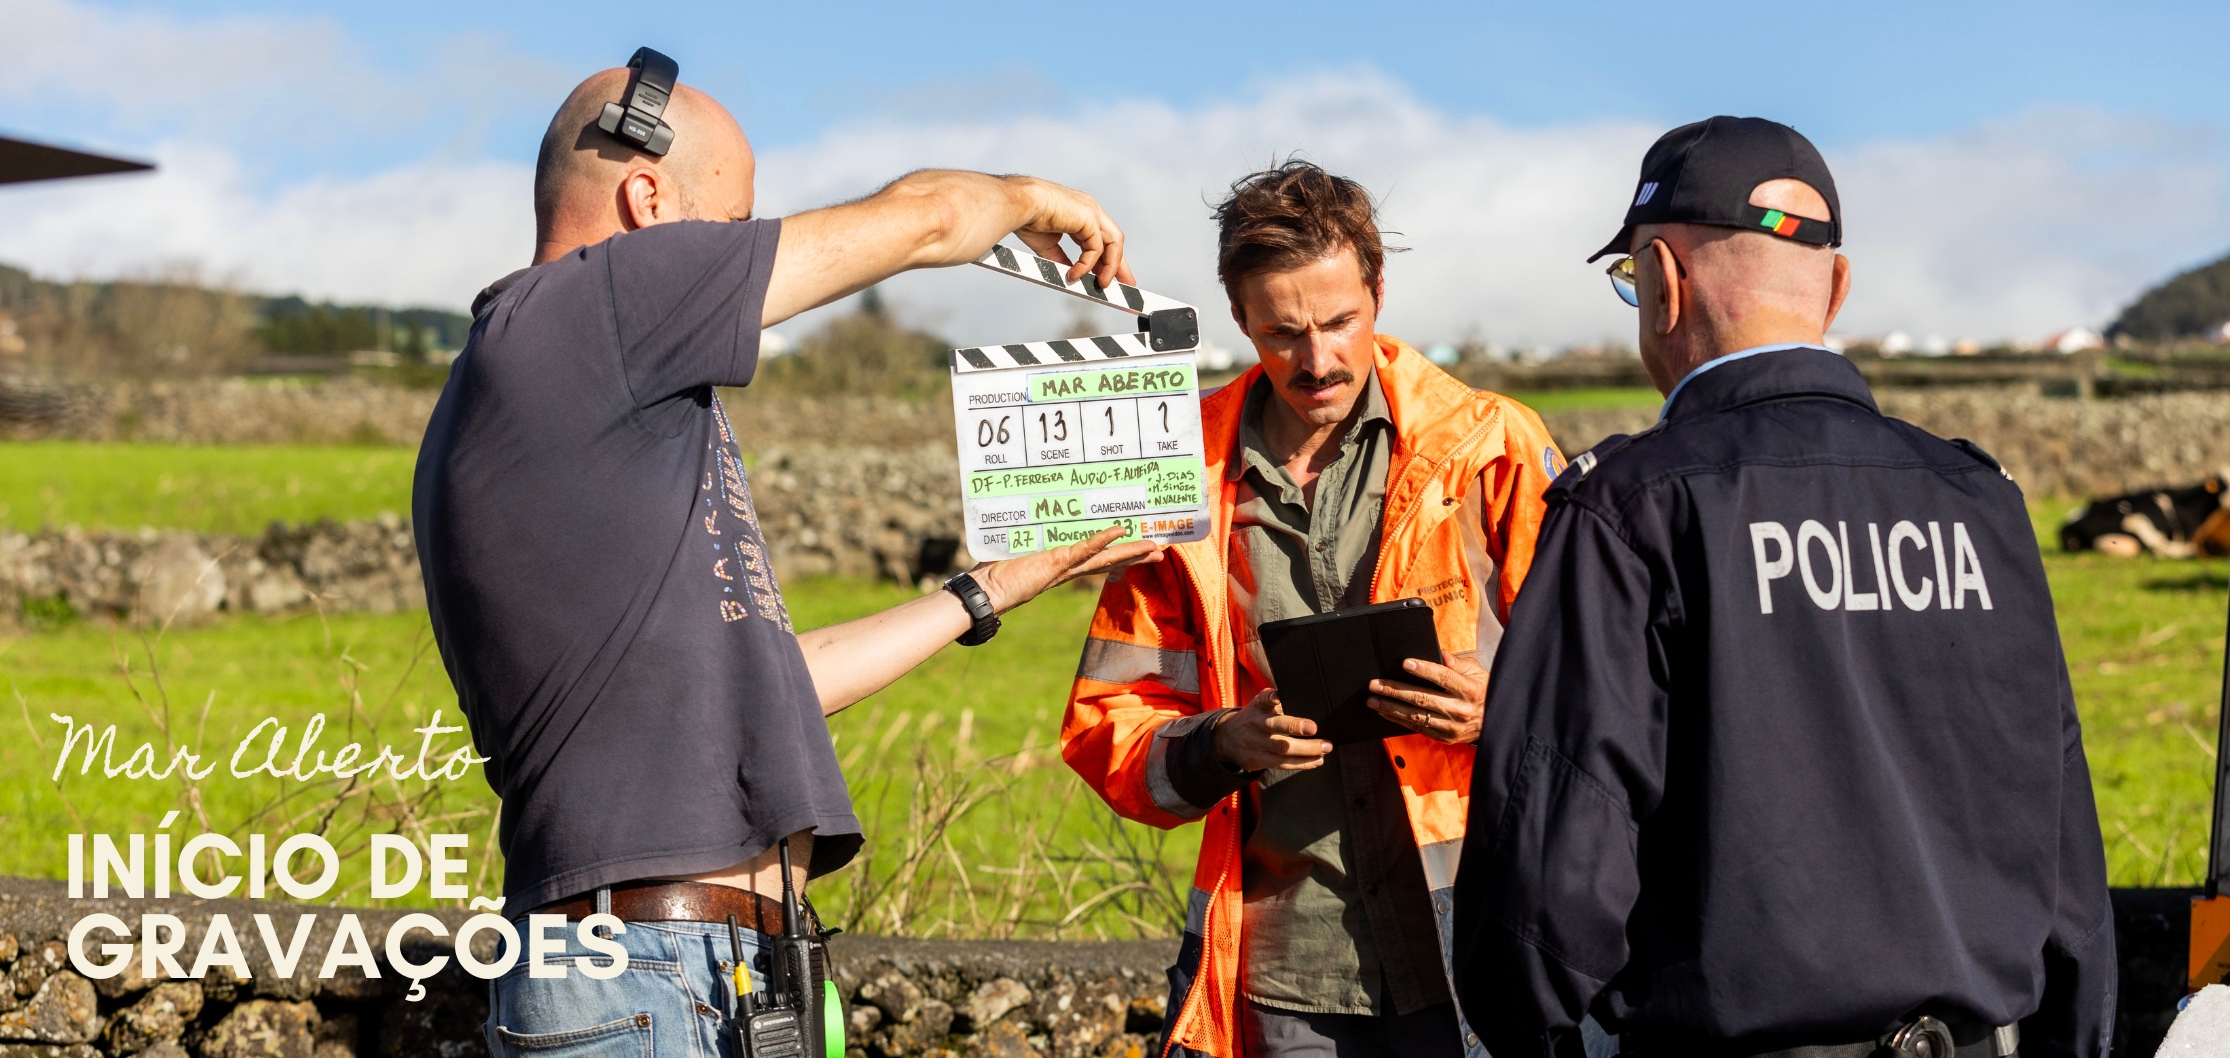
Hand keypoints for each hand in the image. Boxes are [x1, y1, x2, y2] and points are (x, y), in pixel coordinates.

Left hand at [969, 525, 1162, 614]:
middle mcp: (1067, 569)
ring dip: (1129, 552)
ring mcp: (1064, 567)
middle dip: (1135, 557)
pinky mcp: (1055, 563)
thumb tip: (1017, 519)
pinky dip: (1102, 541)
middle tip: (1160, 552)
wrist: (984, 592)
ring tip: (1153, 548)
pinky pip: (1083, 551)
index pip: (1095, 560)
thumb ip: (1022, 539)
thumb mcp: (1014, 551)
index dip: (1117, 553)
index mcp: (1061, 566)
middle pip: (1108, 561)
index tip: (1136, 547)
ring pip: (1103, 558)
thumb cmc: (993, 574)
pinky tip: (1120, 532)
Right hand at [1009, 177, 1133, 287]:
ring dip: (1111, 266)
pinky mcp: (1089, 217)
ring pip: (1113, 242)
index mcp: (1081, 213)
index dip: (1108, 258)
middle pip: (1114, 240)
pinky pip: (1096, 247)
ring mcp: (1091, 211)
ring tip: (1103, 285)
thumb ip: (1061, 259)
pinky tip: (1076, 274)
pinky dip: (1088, 264)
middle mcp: (1090, 210)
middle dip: (1119, 264)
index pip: (1102, 238)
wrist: (1018, 204)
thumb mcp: (1048, 245)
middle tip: (1125, 285)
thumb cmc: (1027, 217)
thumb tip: (1069, 275)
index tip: (1108, 275)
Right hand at [1213, 689, 1332, 771]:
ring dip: (1307, 749)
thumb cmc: (1256, 719)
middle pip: (1274, 726)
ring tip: (1325, 747)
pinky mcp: (1258, 760)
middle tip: (1313, 728)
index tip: (1278, 697)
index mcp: (1258, 707)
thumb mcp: (1261, 706)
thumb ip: (1280, 704)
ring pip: (1282, 749)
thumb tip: (1313, 707)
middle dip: (1294, 726)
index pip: (1263, 700)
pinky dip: (1302, 763)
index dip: (1271, 698)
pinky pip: (1283, 764)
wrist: (1228, 739)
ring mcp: (1256, 744)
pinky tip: (1317, 760)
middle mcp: (1256, 724)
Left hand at [1367, 652, 1486, 744]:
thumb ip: (1458, 663)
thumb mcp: (1477, 673)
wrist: (1497, 722)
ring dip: (1391, 707)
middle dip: (1395, 690)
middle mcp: (1460, 709)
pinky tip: (1385, 712)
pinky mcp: (1445, 738)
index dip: (1424, 670)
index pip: (1443, 677)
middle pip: (1422, 698)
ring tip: (1372, 700)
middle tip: (1375, 684)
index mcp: (1470, 690)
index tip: (1405, 663)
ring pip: (1416, 716)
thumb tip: (1441, 653)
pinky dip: (1399, 720)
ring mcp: (1452, 727)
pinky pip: (1418, 728)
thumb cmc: (1483, 691)